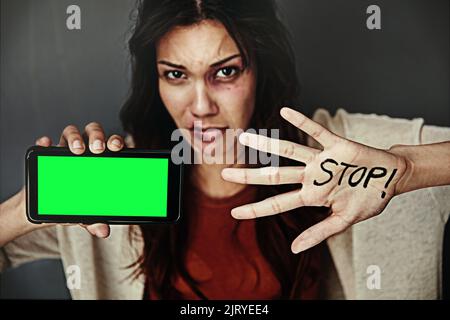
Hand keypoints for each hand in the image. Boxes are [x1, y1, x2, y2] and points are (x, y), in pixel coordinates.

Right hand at [33, 122, 125, 237]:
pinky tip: (47, 145)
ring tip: (77, 150)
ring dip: (74, 137)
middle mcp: (84, 151)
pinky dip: (45, 143)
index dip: (115, 141)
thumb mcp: (84, 214)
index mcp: (100, 160)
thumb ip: (94, 220)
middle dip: (97, 135)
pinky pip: (44, 143)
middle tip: (98, 149)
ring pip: (70, 132)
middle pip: (92, 131)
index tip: (118, 147)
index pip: (110, 144)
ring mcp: (63, 151)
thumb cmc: (71, 203)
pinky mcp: (45, 155)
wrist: (43, 208)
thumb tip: (103, 230)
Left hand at [221, 107, 409, 253]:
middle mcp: (311, 176)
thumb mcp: (344, 221)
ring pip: (289, 151)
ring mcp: (322, 160)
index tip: (235, 213)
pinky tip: (285, 111)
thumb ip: (319, 233)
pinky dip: (303, 121)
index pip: (278, 203)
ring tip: (245, 138)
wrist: (391, 178)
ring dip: (267, 144)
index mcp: (312, 196)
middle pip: (275, 175)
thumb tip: (294, 249)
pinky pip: (317, 131)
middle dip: (250, 175)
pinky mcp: (337, 145)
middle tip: (225, 173)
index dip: (256, 208)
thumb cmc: (367, 198)